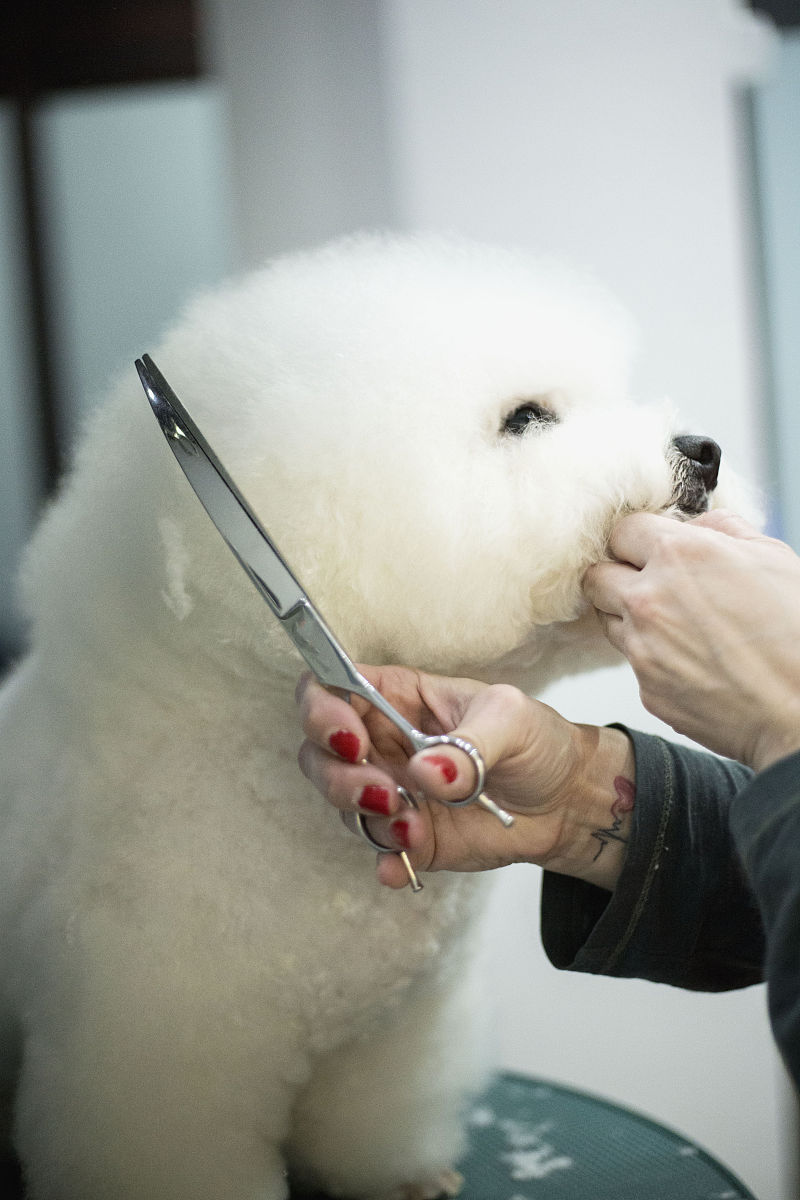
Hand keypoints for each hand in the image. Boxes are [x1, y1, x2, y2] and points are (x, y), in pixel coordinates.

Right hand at [296, 667, 634, 890]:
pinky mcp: (408, 836)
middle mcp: (382, 742)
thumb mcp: (512, 720)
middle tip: (385, 792)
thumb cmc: (535, 740)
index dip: (322, 710)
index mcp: (397, 696)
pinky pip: (378, 851)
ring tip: (414, 826)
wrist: (566, 800)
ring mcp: (391, 791)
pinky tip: (402, 865)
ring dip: (366, 818)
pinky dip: (386, 860)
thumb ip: (470, 744)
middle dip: (339, 776)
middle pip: (319, 752)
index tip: (350, 738)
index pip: (331, 688)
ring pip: (341, 803)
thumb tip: (426, 771)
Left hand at [583, 510, 799, 770]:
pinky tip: (693, 661)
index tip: (651, 550)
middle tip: (650, 585)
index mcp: (679, 555)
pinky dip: (654, 659)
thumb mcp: (771, 556)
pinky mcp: (646, 689)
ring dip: (631, 618)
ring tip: (678, 626)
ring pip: (609, 620)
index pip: (621, 531)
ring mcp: (642, 648)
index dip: (639, 540)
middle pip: (596, 577)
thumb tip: (696, 525)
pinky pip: (634, 663)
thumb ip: (722, 529)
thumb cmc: (797, 633)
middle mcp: (649, 599)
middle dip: (618, 576)